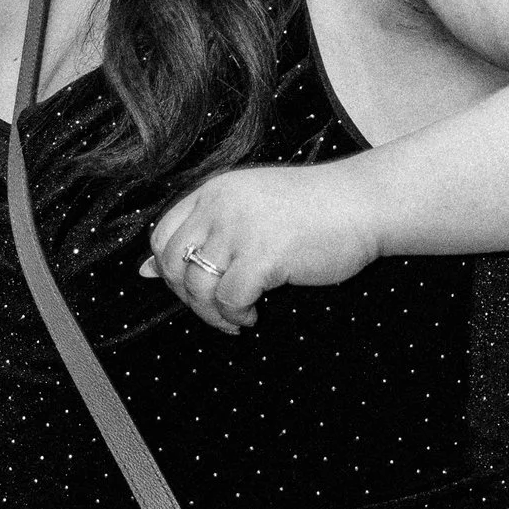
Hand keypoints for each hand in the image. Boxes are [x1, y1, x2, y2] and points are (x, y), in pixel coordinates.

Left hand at [142, 163, 381, 336]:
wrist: (364, 203)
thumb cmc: (315, 210)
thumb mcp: (251, 210)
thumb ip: (206, 233)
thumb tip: (144, 271)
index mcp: (214, 191)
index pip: (162, 234)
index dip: (168, 270)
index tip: (190, 288)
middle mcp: (220, 205)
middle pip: (172, 263)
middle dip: (187, 297)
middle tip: (215, 310)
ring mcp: (240, 229)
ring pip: (197, 285)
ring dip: (212, 313)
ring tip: (237, 317)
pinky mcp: (263, 255)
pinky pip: (228, 298)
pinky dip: (236, 314)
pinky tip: (254, 314)